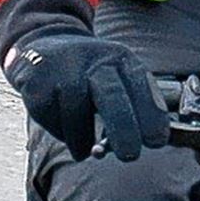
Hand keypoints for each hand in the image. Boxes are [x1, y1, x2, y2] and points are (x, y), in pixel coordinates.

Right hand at [3, 28, 169, 161]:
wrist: (44, 44)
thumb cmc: (91, 75)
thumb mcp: (118, 78)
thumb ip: (136, 109)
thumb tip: (163, 143)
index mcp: (121, 59)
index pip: (141, 87)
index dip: (151, 115)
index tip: (157, 141)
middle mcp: (94, 60)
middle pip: (112, 97)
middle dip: (124, 130)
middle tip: (129, 156)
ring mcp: (63, 70)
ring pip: (77, 114)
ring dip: (82, 140)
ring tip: (85, 150)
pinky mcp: (36, 83)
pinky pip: (51, 118)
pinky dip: (59, 132)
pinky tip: (62, 125)